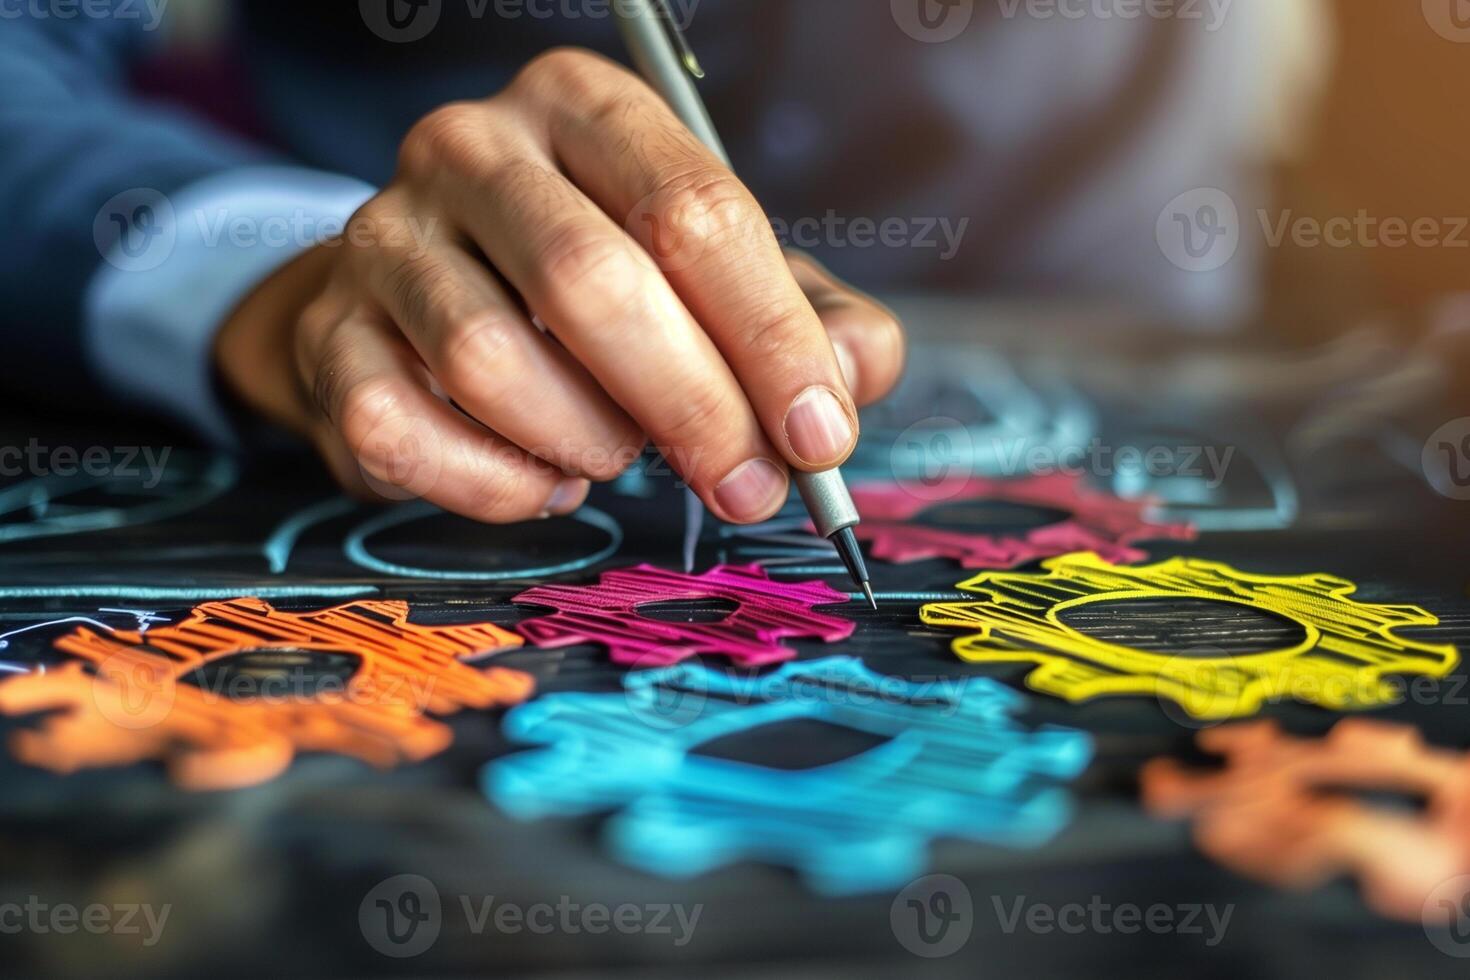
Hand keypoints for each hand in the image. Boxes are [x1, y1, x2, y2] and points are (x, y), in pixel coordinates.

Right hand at [215, 48, 904, 523]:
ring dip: (587, 442)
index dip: (769, 338)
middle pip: (591, 282)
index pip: (692, 210)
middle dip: (693, 408)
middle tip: (746, 486)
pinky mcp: (328, 334)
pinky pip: (407, 433)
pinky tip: (543, 475)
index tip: (819, 435)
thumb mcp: (713, 284)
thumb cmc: (592, 294)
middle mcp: (471, 148)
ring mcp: (383, 235)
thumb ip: (803, 321)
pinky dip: (499, 485)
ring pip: (492, 362)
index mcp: (584, 107)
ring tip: (617, 452)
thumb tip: (851, 375)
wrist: (421, 308)